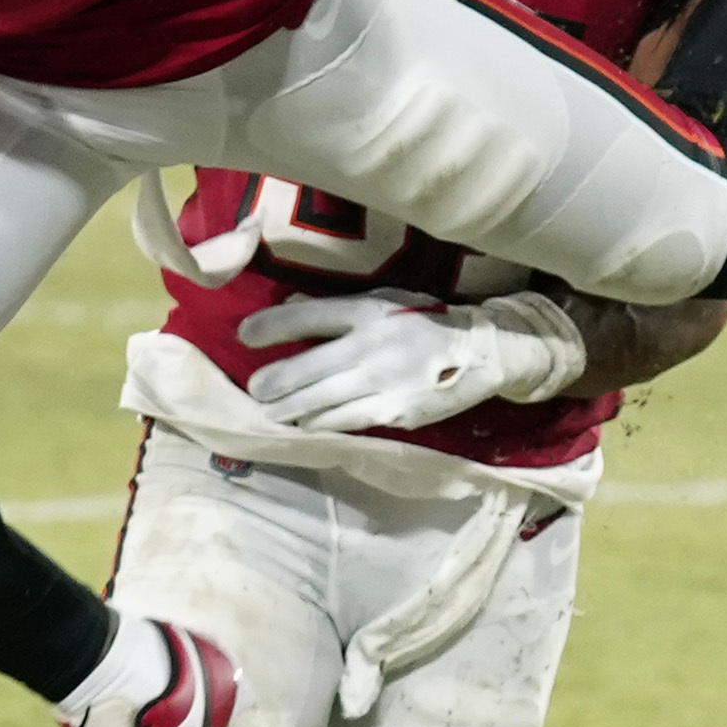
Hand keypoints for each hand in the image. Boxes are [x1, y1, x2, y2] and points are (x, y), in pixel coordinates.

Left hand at [237, 288, 587, 432]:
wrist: (482, 354)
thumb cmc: (427, 322)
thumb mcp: (385, 300)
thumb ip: (337, 307)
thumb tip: (288, 306)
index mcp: (369, 312)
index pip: (307, 318)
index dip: (269, 328)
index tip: (244, 336)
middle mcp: (371, 349)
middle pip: (303, 371)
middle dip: (271, 385)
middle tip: (254, 390)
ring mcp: (382, 385)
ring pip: (318, 405)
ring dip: (288, 412)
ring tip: (270, 413)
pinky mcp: (394, 414)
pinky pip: (345, 424)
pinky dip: (320, 425)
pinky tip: (305, 425)